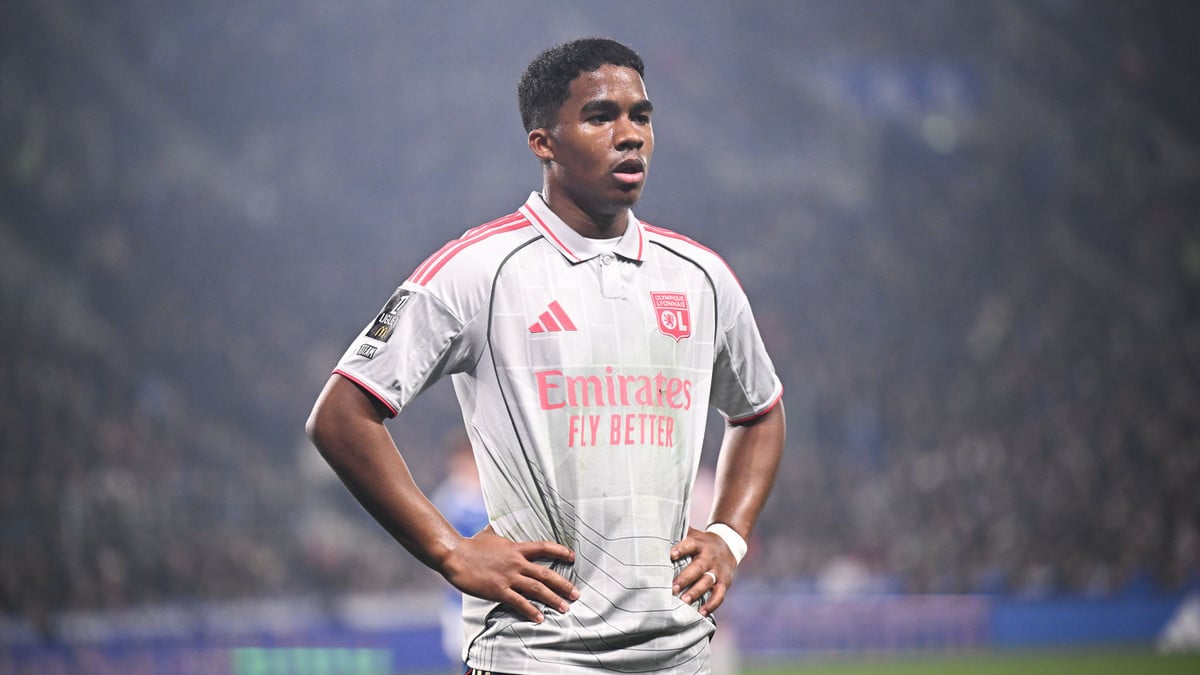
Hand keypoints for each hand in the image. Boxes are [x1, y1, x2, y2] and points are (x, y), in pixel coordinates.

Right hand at [440, 526, 578, 622]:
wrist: (455, 556)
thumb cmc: (471, 546)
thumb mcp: (489, 534)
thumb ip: (498, 531)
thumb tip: (497, 524)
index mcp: (516, 548)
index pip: (544, 547)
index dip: (560, 551)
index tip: (573, 557)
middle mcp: (516, 563)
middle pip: (546, 574)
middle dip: (564, 584)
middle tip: (576, 594)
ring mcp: (508, 577)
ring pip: (537, 589)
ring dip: (553, 599)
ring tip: (565, 608)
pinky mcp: (498, 590)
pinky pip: (519, 602)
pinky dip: (531, 611)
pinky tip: (540, 618)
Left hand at [670, 526, 736, 616]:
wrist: (729, 546)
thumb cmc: (702, 543)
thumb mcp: (693, 535)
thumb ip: (678, 534)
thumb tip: (654, 530)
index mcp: (699, 544)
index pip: (690, 545)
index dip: (681, 549)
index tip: (671, 555)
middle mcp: (709, 558)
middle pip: (698, 568)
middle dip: (685, 579)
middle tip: (673, 588)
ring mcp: (717, 571)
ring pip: (707, 582)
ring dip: (695, 592)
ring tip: (684, 601)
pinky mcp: (724, 583)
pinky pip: (719, 595)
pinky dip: (711, 605)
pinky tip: (701, 613)